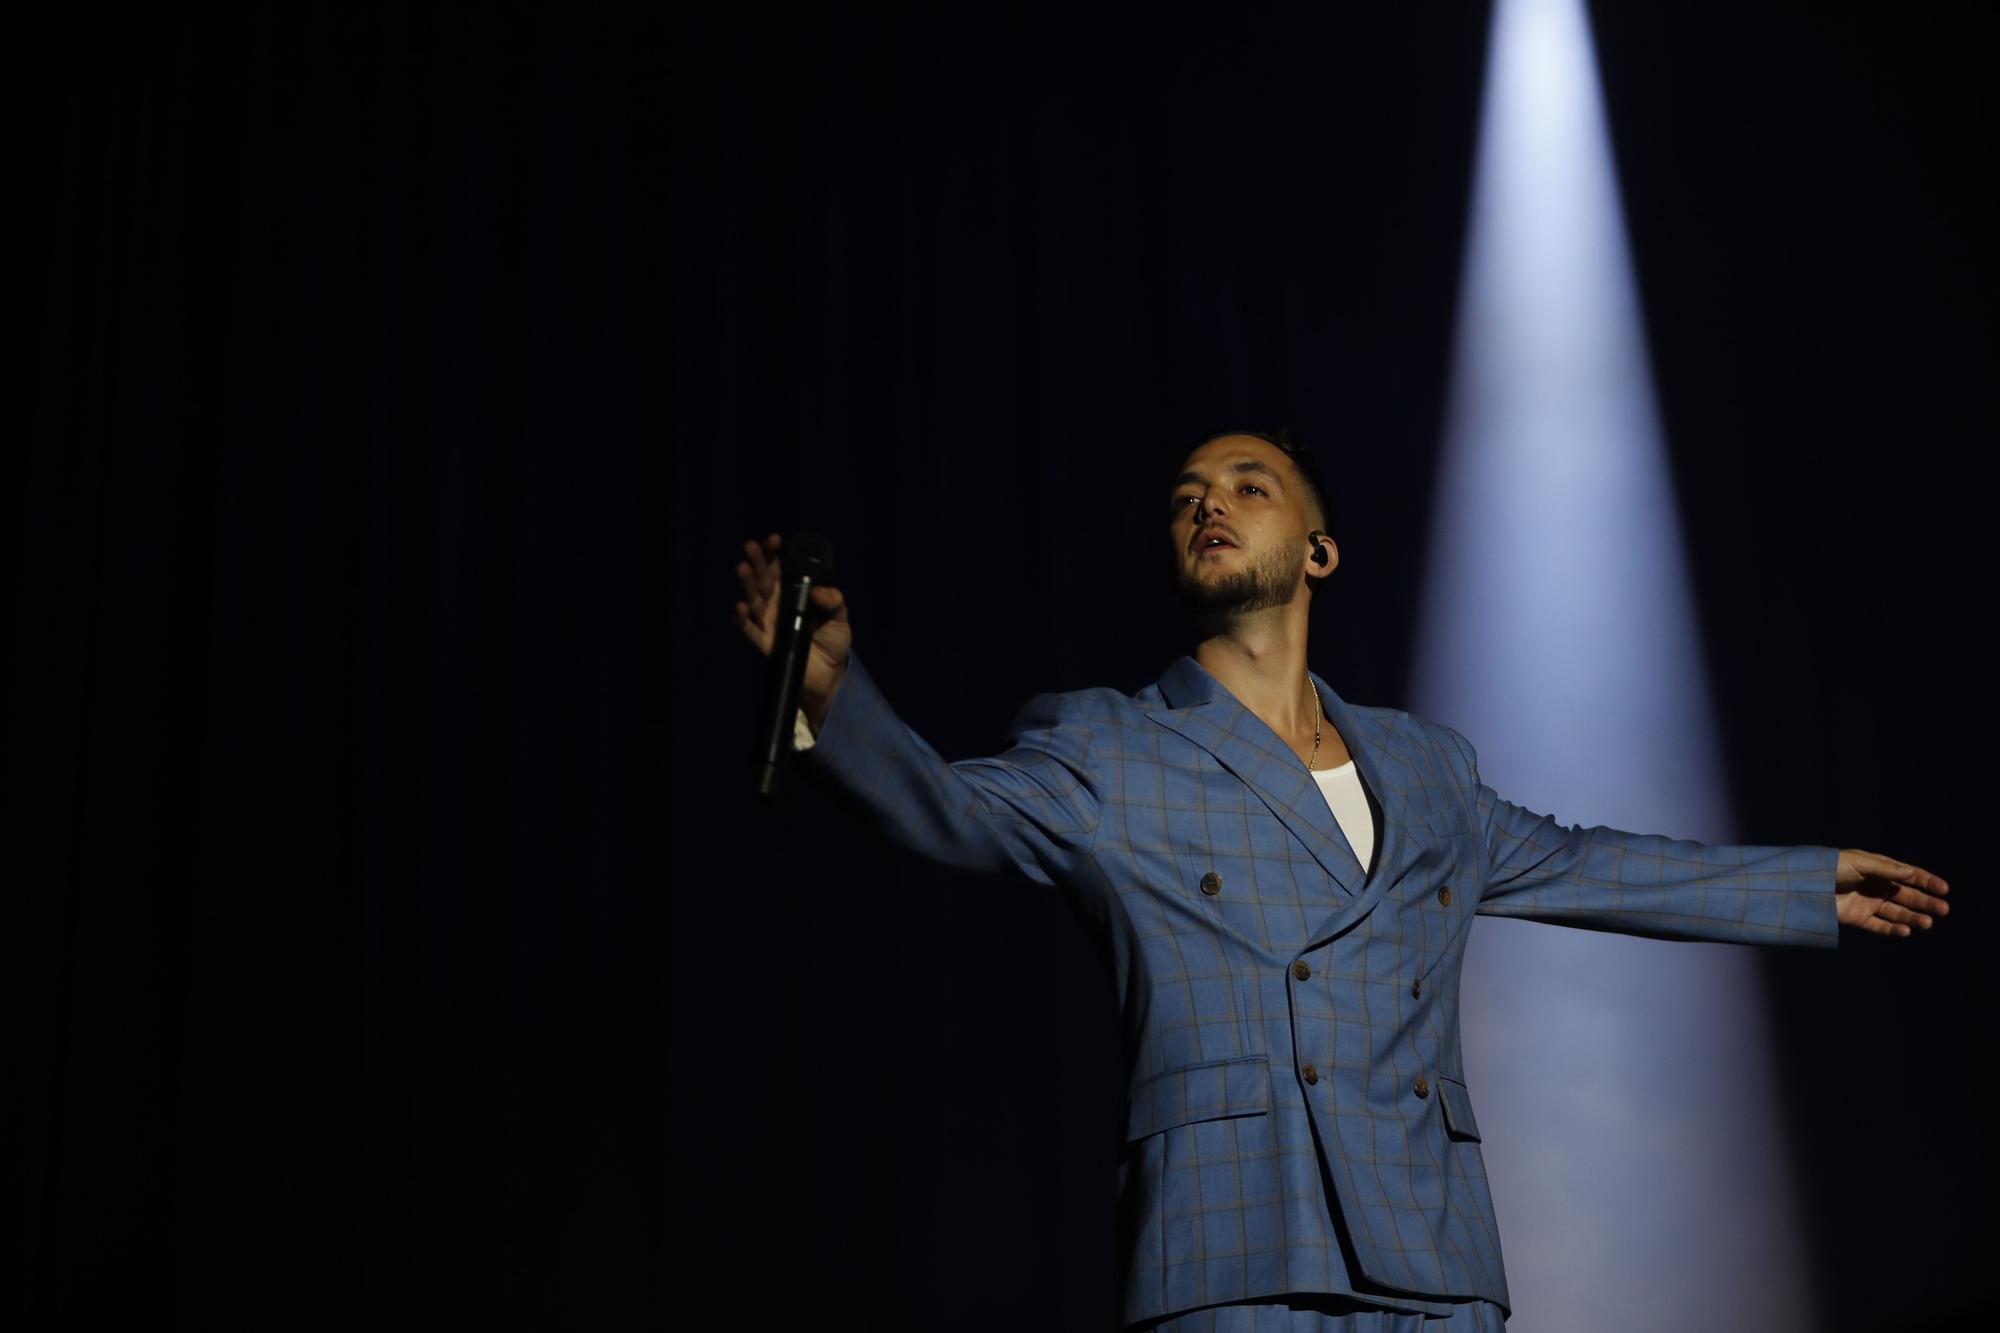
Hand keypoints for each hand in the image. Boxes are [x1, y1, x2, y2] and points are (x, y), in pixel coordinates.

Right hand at [732, 531, 850, 730]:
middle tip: (751, 547)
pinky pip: (750, 629)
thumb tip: (818, 591)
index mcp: (793, 593)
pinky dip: (743, 619)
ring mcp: (769, 623)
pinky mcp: (766, 643)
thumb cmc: (833, 641)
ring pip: (753, 599)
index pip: (779, 568)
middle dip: (757, 562)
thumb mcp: (840, 617)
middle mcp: (776, 604)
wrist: (831, 674)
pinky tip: (740, 607)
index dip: (774, 554)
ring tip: (742, 568)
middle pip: (762, 579)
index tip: (774, 540)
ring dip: (746, 584)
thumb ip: (833, 601)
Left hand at [1834, 849, 1950, 937]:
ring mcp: (1867, 902)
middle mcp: (1875, 886)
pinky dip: (1893, 930)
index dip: (1927, 881)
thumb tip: (1911, 872)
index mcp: (1878, 869)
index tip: (1944, 888)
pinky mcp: (1857, 917)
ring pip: (1897, 912)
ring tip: (1927, 923)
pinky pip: (1879, 925)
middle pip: (1906, 896)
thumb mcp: (1858, 863)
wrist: (1801, 885)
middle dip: (1926, 902)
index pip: (1907, 875)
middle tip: (1944, 909)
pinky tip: (1905, 931)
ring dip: (1913, 918)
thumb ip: (1885, 869)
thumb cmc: (1828, 867)